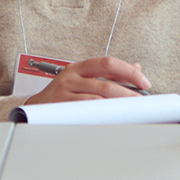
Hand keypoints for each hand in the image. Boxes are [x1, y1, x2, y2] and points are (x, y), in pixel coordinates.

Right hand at [25, 57, 151, 104]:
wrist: (35, 108)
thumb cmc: (62, 94)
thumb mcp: (83, 79)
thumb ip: (108, 74)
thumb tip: (135, 68)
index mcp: (79, 67)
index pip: (108, 63)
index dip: (129, 72)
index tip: (144, 82)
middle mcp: (72, 76)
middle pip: (106, 82)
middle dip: (128, 92)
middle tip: (141, 101)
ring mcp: (65, 91)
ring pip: (98, 97)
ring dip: (118, 105)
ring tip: (131, 110)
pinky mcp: (62, 106)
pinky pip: (87, 109)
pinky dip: (102, 113)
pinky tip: (112, 117)